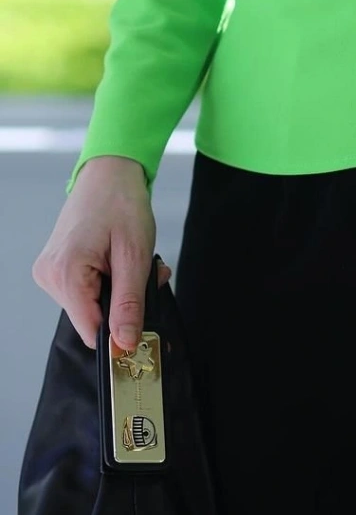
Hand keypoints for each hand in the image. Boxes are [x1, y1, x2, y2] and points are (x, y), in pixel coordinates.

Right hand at [32, 155, 172, 352]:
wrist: (109, 172)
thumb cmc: (121, 202)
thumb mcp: (135, 254)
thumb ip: (129, 302)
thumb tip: (124, 342)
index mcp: (65, 274)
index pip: (91, 331)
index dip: (120, 330)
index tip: (144, 313)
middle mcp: (49, 276)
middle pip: (92, 318)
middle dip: (125, 302)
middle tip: (148, 274)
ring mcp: (50, 273)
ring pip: (91, 305)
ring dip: (120, 290)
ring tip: (133, 260)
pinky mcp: (57, 268)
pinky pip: (86, 291)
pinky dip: (109, 281)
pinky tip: (120, 260)